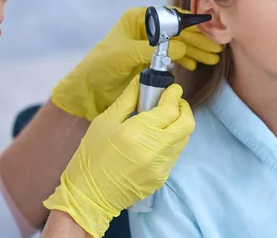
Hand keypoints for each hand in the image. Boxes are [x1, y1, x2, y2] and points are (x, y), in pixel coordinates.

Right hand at [43, 76, 194, 237]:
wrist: (89, 195)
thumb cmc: (92, 156)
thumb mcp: (105, 122)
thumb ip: (128, 99)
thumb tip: (142, 80)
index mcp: (138, 132)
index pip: (171, 109)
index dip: (174, 95)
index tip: (171, 88)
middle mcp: (155, 150)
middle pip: (187, 123)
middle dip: (183, 108)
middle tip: (171, 102)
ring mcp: (161, 166)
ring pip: (184, 138)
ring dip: (178, 124)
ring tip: (162, 120)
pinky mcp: (162, 178)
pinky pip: (175, 153)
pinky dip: (171, 141)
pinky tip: (155, 139)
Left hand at [51, 6, 221, 120]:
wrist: (88, 90)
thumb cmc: (99, 68)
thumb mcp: (123, 56)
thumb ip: (151, 50)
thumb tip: (181, 46)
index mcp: (137, 19)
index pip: (169, 17)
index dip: (191, 22)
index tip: (210, 28)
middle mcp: (145, 30)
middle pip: (178, 31)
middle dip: (198, 39)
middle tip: (216, 48)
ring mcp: (149, 45)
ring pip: (179, 44)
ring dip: (195, 51)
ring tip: (212, 58)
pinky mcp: (150, 60)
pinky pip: (173, 57)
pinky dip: (185, 60)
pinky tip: (195, 65)